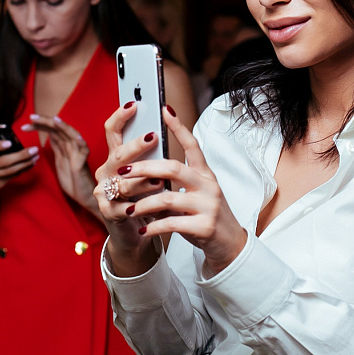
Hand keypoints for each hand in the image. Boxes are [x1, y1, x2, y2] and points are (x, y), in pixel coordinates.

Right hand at [0, 137, 38, 203]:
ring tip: (35, 156)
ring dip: (25, 163)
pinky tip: (30, 164)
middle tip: (33, 150)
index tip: (10, 142)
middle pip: (3, 161)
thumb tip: (5, 133)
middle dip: (20, 155)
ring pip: (10, 170)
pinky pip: (12, 176)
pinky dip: (22, 169)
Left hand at [21, 114, 97, 214]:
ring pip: (71, 135)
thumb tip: (50, 136)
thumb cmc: (73, 180)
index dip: (39, 125)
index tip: (25, 125)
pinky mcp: (83, 163)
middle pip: (59, 129)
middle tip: (30, 117)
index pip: (51, 130)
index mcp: (64, 146)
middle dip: (45, 122)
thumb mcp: (60, 161)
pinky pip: (84, 150)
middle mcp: (71, 146)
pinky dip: (81, 142)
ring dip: (62, 127)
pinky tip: (76, 137)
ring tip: (53, 120)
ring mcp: (78, 153)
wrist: (84, 196)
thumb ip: (57, 148)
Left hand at [97, 103, 246, 275]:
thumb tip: (147, 173)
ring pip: (168, 198)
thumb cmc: (207, 216)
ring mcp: (208, 206)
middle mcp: (208, 186)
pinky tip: (142, 229)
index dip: (179, 127)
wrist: (230, 245)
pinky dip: (154, 226)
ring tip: (128, 209)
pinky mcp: (205, 227)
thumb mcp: (197, 194)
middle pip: (173, 168)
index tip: (165, 109)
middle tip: (123, 170)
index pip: (193, 145)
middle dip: (144, 168)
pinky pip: (172, 223)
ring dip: (143, 203)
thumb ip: (177, 183)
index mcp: (205, 174)